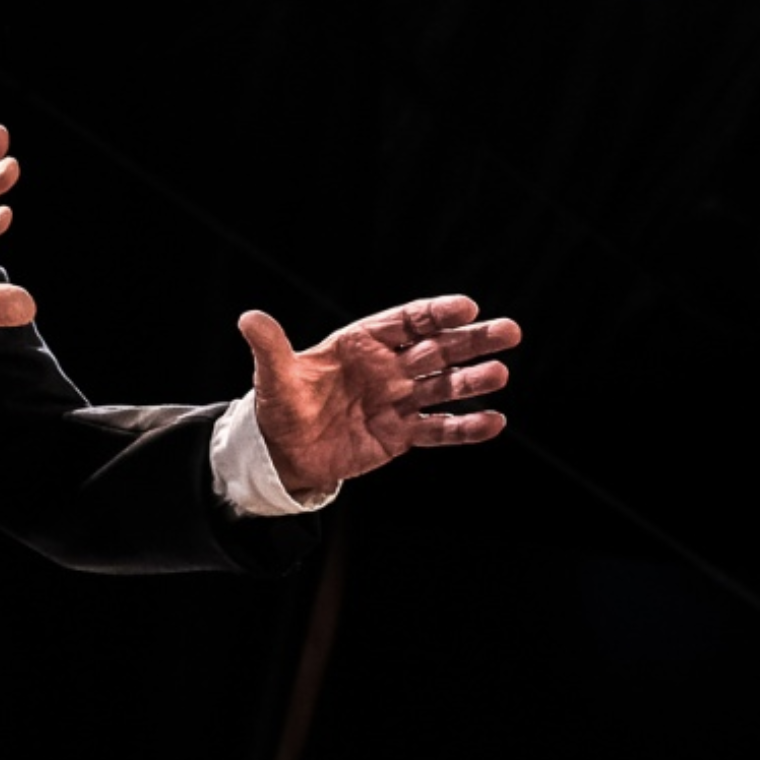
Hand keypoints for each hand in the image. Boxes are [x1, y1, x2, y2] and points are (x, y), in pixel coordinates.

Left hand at [240, 295, 519, 498]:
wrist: (285, 451)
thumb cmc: (281, 405)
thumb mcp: (273, 377)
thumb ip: (270, 347)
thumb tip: (248, 318)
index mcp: (363, 343)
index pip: (407, 321)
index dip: (437, 314)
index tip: (467, 307)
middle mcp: (388, 368)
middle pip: (437, 349)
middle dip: (471, 341)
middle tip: (510, 331)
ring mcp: (398, 400)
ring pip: (444, 387)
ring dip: (473, 381)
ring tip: (499, 374)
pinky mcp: (401, 435)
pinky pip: (439, 429)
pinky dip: (465, 428)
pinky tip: (493, 421)